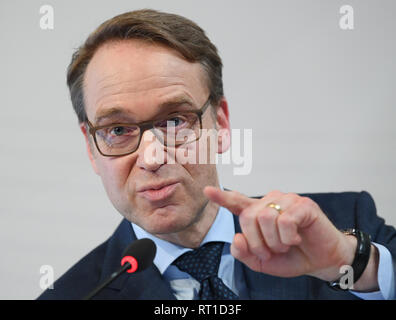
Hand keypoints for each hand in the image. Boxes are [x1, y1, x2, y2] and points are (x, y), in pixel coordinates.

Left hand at [203, 186, 356, 280]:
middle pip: (248, 217)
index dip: (222, 197)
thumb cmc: (291, 257)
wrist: (321, 262)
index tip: (207, 190)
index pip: (237, 202)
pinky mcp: (303, 204)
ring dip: (275, 241)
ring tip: (286, 244)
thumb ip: (244, 253)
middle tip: (272, 251)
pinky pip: (285, 220)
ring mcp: (287, 200)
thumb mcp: (261, 262)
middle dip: (258, 243)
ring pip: (265, 218)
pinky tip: (296, 238)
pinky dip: (288, 236)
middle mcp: (270, 202)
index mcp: (258, 214)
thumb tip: (236, 237)